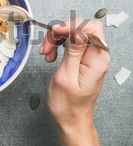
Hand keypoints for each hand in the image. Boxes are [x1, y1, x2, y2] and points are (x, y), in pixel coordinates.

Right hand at [39, 18, 109, 134]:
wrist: (70, 120)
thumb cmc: (68, 105)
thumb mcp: (66, 76)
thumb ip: (73, 51)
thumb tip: (76, 31)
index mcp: (98, 59)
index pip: (91, 28)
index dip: (72, 25)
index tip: (55, 31)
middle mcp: (97, 55)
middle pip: (81, 28)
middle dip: (60, 34)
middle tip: (46, 47)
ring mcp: (90, 57)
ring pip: (73, 34)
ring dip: (56, 40)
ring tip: (46, 54)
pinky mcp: (82, 59)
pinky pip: (70, 43)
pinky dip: (57, 46)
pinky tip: (50, 56)